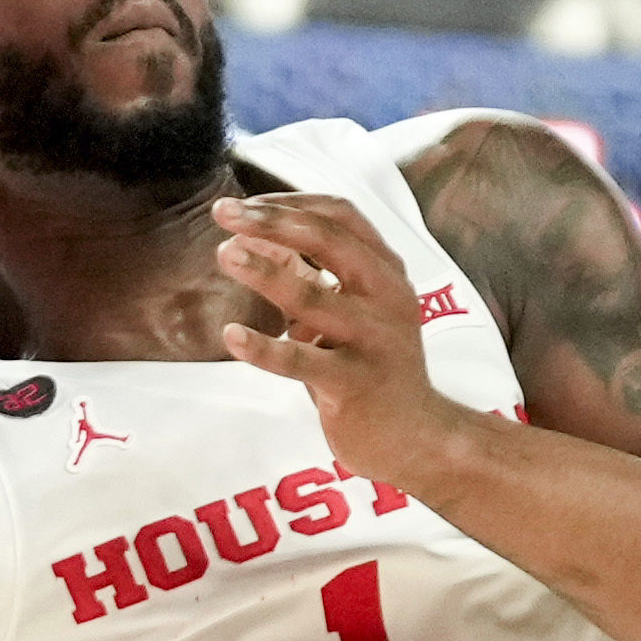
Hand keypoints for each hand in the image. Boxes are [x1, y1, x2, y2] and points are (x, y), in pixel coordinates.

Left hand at [208, 193, 468, 494]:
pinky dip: (264, 347)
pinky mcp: (355, 383)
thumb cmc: (375, 369)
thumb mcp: (348, 311)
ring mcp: (373, 339)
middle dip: (272, 221)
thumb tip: (255, 239)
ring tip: (226, 254)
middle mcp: (385, 296)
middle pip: (328, 240)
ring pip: (313, 296)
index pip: (339, 216)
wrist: (416, 437)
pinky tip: (232, 335)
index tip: (245, 205)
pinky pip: (302, 361)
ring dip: (265, 271)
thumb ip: (308, 274)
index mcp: (385, 272)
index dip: (289, 203)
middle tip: (224, 213)